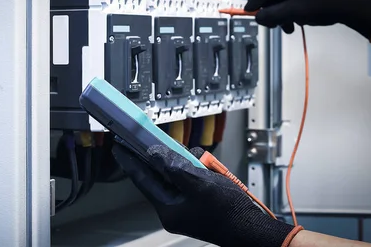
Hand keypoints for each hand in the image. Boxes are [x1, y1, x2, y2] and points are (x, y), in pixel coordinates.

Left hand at [112, 144, 299, 246]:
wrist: (251, 228)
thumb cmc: (228, 211)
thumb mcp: (199, 183)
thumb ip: (174, 167)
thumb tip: (154, 154)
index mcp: (168, 208)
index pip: (142, 179)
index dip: (130, 161)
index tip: (118, 148)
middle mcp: (174, 208)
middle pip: (161, 175)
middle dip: (166, 158)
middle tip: (161, 142)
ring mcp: (186, 206)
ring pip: (178, 176)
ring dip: (187, 164)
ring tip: (200, 162)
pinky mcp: (198, 203)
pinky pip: (192, 181)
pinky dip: (199, 171)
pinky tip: (208, 167)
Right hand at [245, 0, 370, 40]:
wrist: (349, 8)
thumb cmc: (322, 6)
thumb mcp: (294, 11)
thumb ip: (273, 14)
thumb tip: (257, 18)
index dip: (257, 1)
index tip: (248, 11)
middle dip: (273, 12)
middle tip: (272, 25)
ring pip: (284, 1)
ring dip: (282, 16)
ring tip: (287, 28)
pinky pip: (293, 3)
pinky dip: (291, 14)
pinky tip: (295, 24)